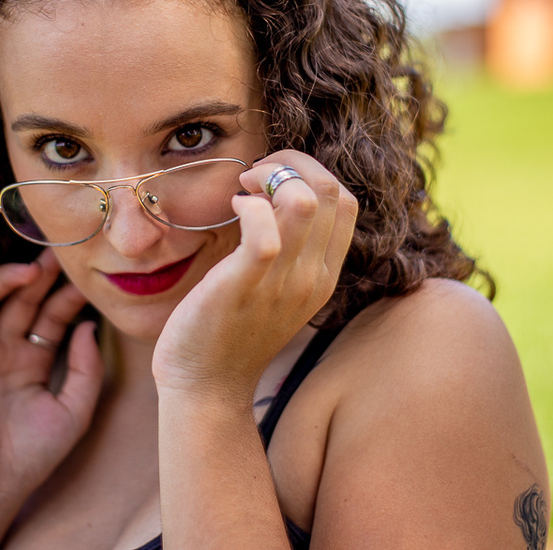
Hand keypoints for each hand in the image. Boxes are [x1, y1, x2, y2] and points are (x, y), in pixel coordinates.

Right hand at [0, 250, 103, 507]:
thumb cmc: (32, 454)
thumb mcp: (74, 411)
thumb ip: (86, 370)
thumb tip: (89, 327)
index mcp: (33, 359)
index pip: (51, 314)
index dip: (67, 296)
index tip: (87, 281)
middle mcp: (3, 349)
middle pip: (20, 298)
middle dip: (39, 274)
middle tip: (58, 255)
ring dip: (2, 279)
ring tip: (29, 273)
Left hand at [151, 150, 357, 401]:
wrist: (207, 389)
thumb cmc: (229, 329)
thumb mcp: (274, 287)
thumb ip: (287, 248)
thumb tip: (273, 194)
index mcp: (324, 274)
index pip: (345, 200)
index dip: (309, 172)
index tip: (269, 180)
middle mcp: (312, 277)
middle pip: (331, 191)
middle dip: (290, 163)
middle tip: (254, 176)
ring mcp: (283, 282)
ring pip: (305, 202)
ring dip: (271, 176)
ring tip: (244, 188)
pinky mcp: (245, 286)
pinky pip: (263, 232)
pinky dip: (249, 206)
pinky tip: (232, 209)